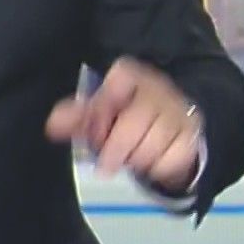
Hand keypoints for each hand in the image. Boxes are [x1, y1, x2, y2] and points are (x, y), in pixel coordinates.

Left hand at [44, 56, 200, 191]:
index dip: (105, 103)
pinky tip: (152, 162)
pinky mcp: (191, 136)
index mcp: (131, 77)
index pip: (122, 76)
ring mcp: (178, 111)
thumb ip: (75, 118)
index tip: (97, 126)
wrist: (170, 130)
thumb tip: (52, 125)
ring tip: (131, 158)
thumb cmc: (126, 119)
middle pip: (135, 121)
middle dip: (116, 147)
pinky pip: (172, 158)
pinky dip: (158, 168)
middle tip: (106, 162)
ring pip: (154, 142)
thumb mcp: (98, 116)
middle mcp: (157, 89)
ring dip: (136, 159)